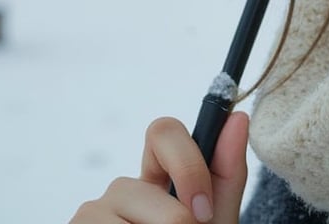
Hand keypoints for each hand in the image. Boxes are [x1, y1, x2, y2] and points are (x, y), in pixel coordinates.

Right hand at [69, 111, 248, 222]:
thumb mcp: (213, 221)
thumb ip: (226, 172)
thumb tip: (238, 116)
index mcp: (157, 179)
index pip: (162, 131)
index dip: (185, 164)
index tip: (203, 212)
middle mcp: (119, 193)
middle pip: (132, 184)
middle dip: (169, 221)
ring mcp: (90, 216)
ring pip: (114, 215)